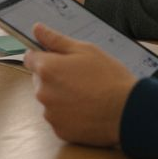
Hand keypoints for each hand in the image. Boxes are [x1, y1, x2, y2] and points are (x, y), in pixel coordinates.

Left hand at [25, 23, 134, 146]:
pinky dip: (68, 114)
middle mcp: (43, 92)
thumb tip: (36, 28)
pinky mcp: (59, 130)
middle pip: (40, 80)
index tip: (58, 59)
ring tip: (86, 94)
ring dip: (61, 96)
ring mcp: (50, 114)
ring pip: (50, 100)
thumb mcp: (85, 50)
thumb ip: (56, 39)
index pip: (30, 58)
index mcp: (47, 69)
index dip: (44, 56)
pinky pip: (58, 118)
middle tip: (80, 76)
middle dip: (54, 77)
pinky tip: (86, 109)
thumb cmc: (109, 77)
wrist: (127, 111)